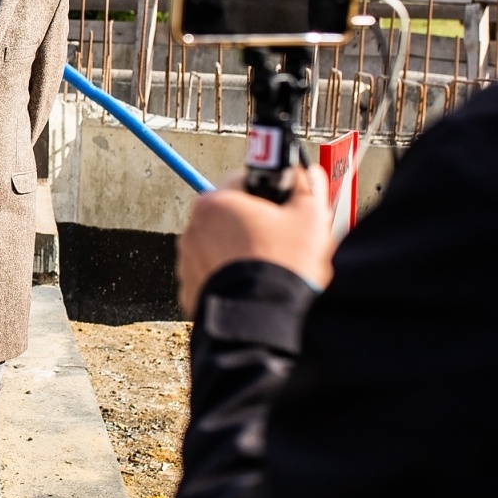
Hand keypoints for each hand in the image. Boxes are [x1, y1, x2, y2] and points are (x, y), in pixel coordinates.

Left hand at [175, 165, 333, 314]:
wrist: (262, 322)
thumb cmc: (282, 266)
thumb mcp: (309, 217)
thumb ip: (308, 186)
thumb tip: (307, 174)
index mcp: (214, 203)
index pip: (244, 182)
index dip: (271, 194)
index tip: (286, 209)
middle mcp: (192, 229)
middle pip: (231, 216)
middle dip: (256, 225)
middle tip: (283, 242)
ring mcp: (187, 262)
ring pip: (222, 246)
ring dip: (243, 252)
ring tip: (270, 268)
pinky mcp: (190, 290)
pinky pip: (214, 275)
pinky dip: (231, 278)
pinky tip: (255, 287)